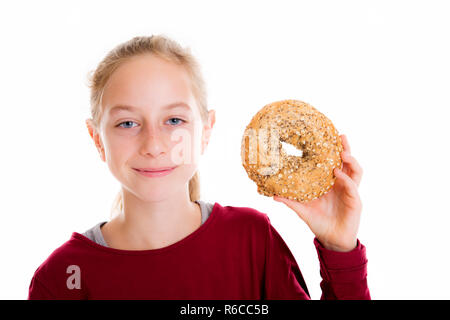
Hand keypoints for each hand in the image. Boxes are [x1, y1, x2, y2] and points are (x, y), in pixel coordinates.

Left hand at [273, 134, 362, 251]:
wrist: (331, 240)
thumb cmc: (318, 223)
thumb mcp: (302, 209)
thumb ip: (289, 201)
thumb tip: (272, 194)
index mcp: (330, 182)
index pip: (334, 161)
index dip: (332, 150)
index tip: (326, 136)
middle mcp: (342, 184)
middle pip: (347, 162)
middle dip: (346, 148)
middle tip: (341, 136)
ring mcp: (350, 191)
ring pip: (356, 171)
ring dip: (351, 160)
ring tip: (342, 152)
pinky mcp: (355, 201)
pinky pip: (352, 187)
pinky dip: (346, 179)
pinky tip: (337, 173)